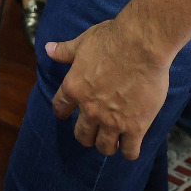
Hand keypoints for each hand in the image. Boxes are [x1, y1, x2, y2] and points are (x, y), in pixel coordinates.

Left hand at [47, 15, 171, 158]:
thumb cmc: (112, 39)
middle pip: (82, 136)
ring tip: (114, 139)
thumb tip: (48, 49)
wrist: (142, 45)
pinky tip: (132, 143)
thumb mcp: (83, 42)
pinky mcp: (135, 126)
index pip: (60, 108)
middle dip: (87, 135)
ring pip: (104, 147)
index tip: (68, 113)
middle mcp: (90, 109)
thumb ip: (65, 51)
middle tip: (95, 130)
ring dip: (107, 144)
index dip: (63, 112)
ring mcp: (112, 121)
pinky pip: (129, 152)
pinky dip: (129, 151)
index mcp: (74, 88)